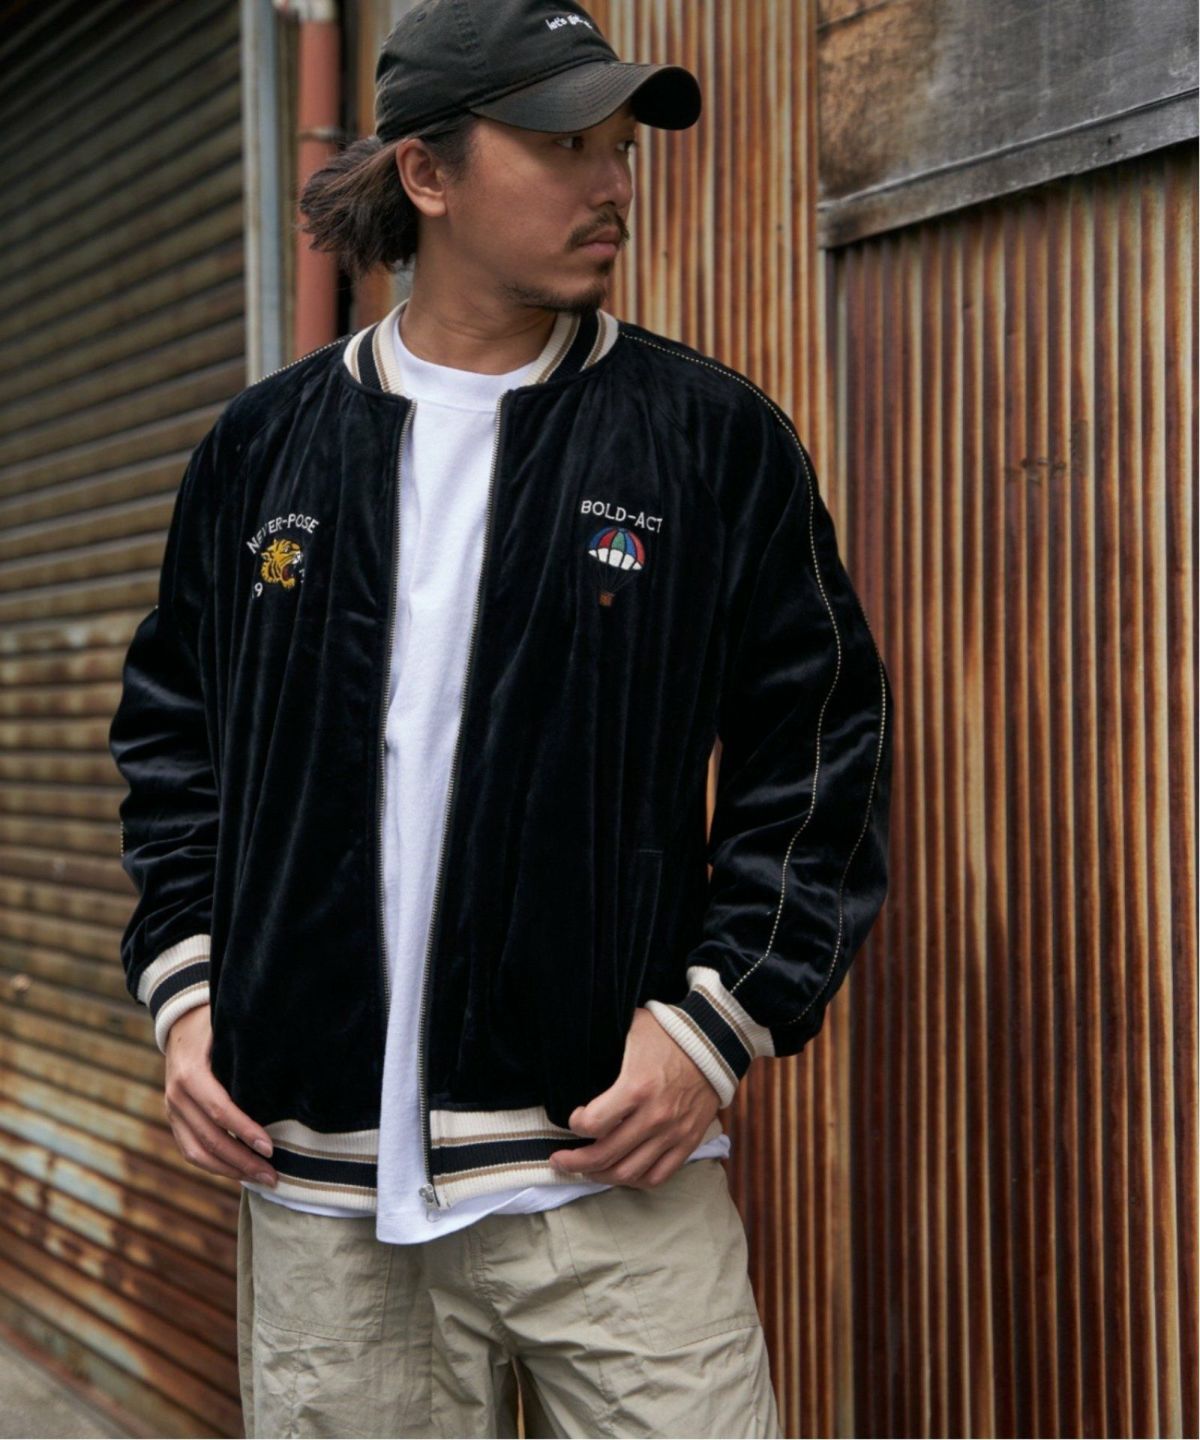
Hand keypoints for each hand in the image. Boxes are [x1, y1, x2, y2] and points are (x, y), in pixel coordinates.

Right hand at [162, 1004, 278, 1187]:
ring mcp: (172, 1110)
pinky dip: (215, 1166)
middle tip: (273, 1176)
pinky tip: (240, 1172)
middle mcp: (176, 1095)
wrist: (179, 1022)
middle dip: (243, 1161)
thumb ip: (249, 1048)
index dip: (245, 1131)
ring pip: (197, 1152)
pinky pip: (191, 1150)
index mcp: (190, 1073)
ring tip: (260, 1179)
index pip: (219, 1110)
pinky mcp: (174, 1119)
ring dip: (230, 1170)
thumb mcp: (229, 1027)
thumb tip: (291, 1063)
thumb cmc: (215, 1024)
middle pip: (210, 1139)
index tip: (270, 1148)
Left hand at [546, 1006, 720, 1189]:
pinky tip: (620, 1173)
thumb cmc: (669, 1034)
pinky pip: (658, 1176)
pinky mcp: (688, 1142)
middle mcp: (654, 1116)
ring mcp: (672, 1133)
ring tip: (585, 1171)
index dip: (575, 1125)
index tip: (572, 1120)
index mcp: (637, 1087)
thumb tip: (575, 1043)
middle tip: (559, 1161)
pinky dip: (635, 1181)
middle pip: (606, 1154)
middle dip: (575, 1162)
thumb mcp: (632, 1028)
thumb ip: (605, 1041)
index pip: (594, 1123)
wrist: (715, 1043)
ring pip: (629, 1172)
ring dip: (600, 1175)